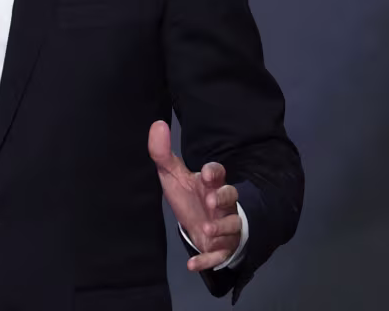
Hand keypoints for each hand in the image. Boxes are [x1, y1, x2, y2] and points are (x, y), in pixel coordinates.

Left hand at [148, 120, 239, 271]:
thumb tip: (156, 123)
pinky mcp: (221, 248)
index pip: (219, 174)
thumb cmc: (189, 196)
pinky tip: (192, 265)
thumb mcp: (173, 176)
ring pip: (231, 227)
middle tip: (210, 201)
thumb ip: (162, 153)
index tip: (207, 174)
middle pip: (231, 198)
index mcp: (211, 184)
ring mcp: (225, 227)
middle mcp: (222, 205)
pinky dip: (206, 260)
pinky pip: (218, 256)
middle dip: (223, 199)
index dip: (215, 173)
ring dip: (220, 229)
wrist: (197, 225)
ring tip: (206, 230)